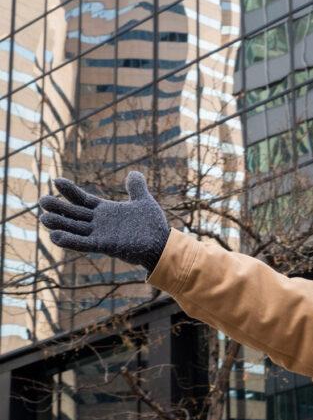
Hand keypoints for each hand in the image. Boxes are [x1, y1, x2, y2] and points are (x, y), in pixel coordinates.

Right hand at [38, 171, 170, 272]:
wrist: (163, 244)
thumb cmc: (153, 225)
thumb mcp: (144, 201)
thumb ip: (136, 187)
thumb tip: (133, 173)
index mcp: (105, 211)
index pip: (83, 200)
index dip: (70, 192)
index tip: (56, 181)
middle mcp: (99, 223)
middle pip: (74, 214)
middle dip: (58, 208)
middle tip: (42, 200)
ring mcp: (101, 235)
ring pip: (75, 229)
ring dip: (59, 224)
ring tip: (43, 218)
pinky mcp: (105, 246)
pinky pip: (84, 244)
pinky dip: (70, 241)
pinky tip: (55, 237)